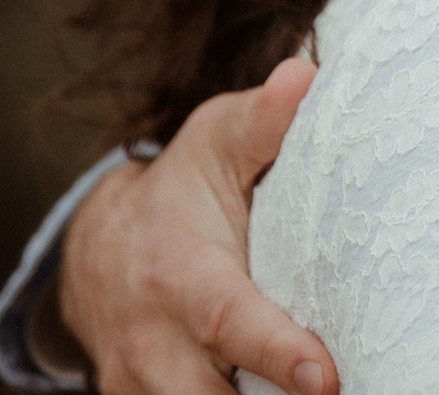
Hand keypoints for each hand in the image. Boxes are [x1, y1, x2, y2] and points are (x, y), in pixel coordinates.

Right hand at [53, 57, 336, 394]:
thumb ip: (261, 121)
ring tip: (324, 394)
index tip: (326, 377)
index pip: (232, 324)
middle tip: (342, 392)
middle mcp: (157, 348)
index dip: (279, 355)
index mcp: (183, 280)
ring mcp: (144, 391)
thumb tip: (305, 77)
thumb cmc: (181, 192)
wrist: (96, 249)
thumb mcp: (214, 145)